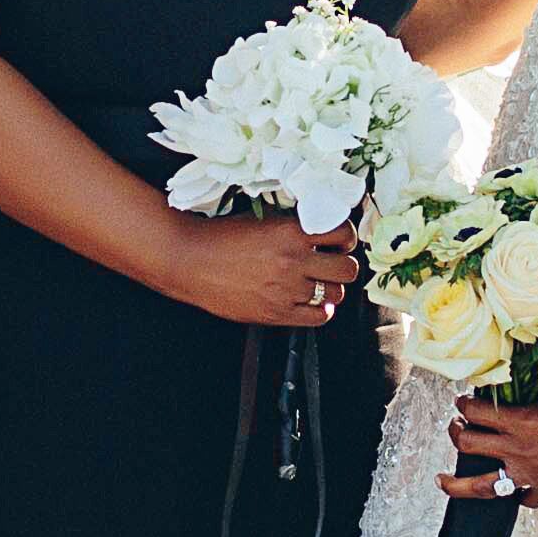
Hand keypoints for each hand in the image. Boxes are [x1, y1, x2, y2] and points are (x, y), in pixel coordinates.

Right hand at [167, 212, 362, 329]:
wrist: (190, 260)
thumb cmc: (221, 237)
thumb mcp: (262, 220)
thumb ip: (294, 226)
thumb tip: (322, 230)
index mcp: (291, 233)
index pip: (343, 233)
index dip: (346, 237)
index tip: (340, 241)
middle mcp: (293, 262)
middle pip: (347, 269)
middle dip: (343, 264)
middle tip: (332, 262)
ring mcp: (286, 290)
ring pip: (336, 293)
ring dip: (331, 287)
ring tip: (317, 282)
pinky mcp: (277, 313)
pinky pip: (320, 316)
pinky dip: (322, 309)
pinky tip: (310, 300)